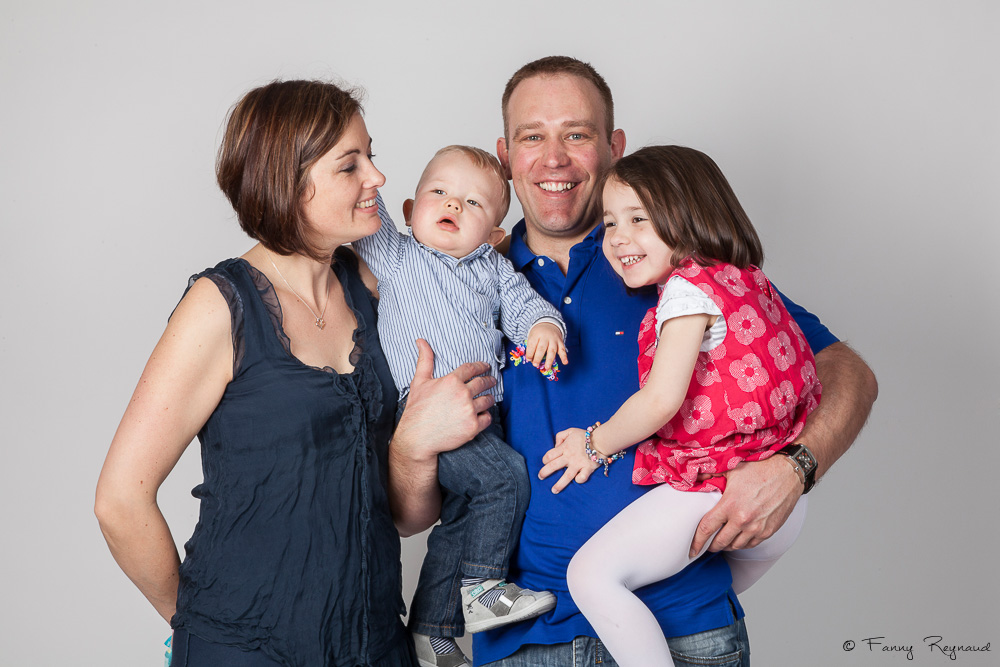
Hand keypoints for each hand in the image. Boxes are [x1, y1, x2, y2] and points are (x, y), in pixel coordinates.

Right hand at [396, 339, 496, 458]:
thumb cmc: (417, 409)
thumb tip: (421, 341)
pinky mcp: (473, 427)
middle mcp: (462, 394)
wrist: (417, 438)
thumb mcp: (419, 382)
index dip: (481, 366)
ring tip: (487, 399)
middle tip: (491, 381)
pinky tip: (482, 415)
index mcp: (451, 381)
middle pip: (483, 383)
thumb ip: (425, 360)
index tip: (485, 367)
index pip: (472, 369)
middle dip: (489, 381)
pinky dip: (486, 416)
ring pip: (488, 400)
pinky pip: (488, 418)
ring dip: (488, 399)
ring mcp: (469, 410)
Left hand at [524, 322, 567, 370]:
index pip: (532, 344)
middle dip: (538, 357)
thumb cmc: (538, 333)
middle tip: (535, 364)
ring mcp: (554, 340)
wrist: (549, 323)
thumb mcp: (532, 336)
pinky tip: (565, 362)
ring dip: (549, 360)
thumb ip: (531, 347)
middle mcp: (545, 337)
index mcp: (536, 334)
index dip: (529, 353)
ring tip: (547, 367)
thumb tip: (531, 360)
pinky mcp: (560, 342)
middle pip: (541, 348)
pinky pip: (563, 350)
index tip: (529, 359)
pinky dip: (564, 357)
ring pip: (552, 350)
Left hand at [539, 427, 599, 493]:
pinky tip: (577, 480)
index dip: (545, 459)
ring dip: (559, 484)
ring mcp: (578, 464)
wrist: (602, 439)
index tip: (545, 463)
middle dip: (545, 472)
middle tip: (540, 477)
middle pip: (553, 466)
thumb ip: (560, 436)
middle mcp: (570, 457)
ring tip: (554, 491)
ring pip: (566, 476)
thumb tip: (555, 446)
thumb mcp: (571, 431)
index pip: (550, 455)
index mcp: (565, 447)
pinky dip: (579, 480)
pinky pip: (582, 477)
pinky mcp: (588, 468)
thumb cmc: (585, 435)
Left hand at [689, 455, 802, 556]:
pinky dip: (742, 544)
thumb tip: (694, 478)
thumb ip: (711, 475)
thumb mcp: (731, 469)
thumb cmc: (760, 469)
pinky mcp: (768, 531)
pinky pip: (751, 544)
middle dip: (711, 546)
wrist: (788, 473)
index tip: (691, 549)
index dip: (697, 542)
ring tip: (721, 541)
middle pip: (720, 542)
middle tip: (706, 545)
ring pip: (736, 546)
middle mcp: (743, 519)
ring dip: (726, 545)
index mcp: (730, 505)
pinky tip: (738, 538)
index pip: (707, 529)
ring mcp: (757, 527)